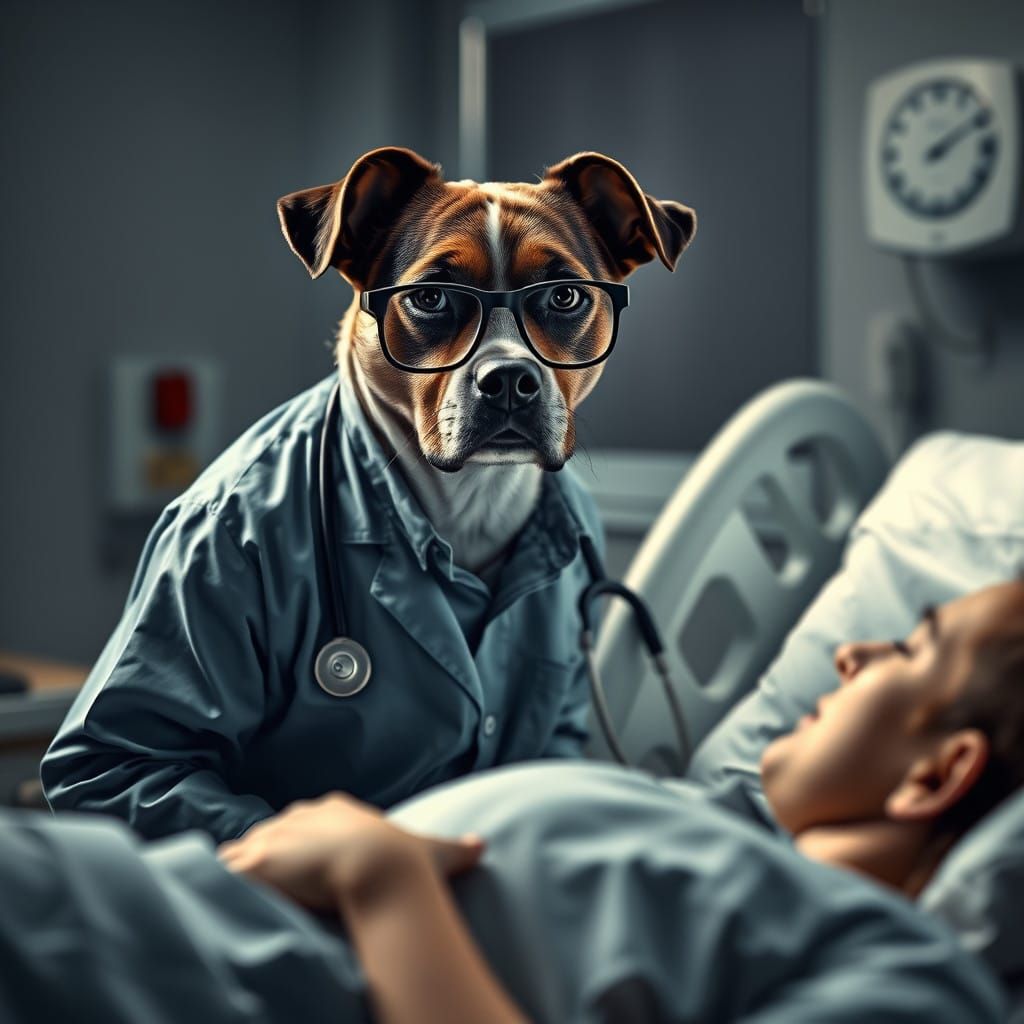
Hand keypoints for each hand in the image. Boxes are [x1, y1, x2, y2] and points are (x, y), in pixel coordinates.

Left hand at [218, 792, 483, 911]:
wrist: (379, 870)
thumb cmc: (404, 860)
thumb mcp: (432, 851)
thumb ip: (455, 848)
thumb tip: (481, 845)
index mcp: (335, 809)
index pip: (308, 820)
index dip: (303, 843)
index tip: (304, 863)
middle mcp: (301, 816)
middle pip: (273, 833)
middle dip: (269, 856)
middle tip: (273, 885)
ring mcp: (277, 837)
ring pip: (245, 850)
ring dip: (242, 871)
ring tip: (243, 895)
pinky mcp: (259, 862)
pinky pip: (228, 871)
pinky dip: (224, 884)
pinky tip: (222, 900)